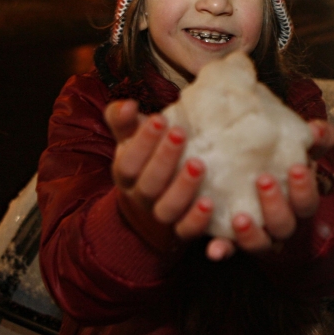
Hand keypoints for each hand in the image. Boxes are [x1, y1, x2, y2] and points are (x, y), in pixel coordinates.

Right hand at [105, 100, 212, 252]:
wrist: (151, 206)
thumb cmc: (147, 158)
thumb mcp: (132, 138)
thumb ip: (124, 120)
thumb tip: (127, 104)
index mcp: (127, 174)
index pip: (128, 161)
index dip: (142, 142)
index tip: (160, 118)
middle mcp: (142, 197)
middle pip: (148, 184)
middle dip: (164, 158)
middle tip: (180, 133)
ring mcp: (162, 216)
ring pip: (167, 209)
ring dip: (183, 188)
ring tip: (198, 164)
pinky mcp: (183, 231)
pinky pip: (187, 231)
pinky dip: (197, 219)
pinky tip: (210, 203)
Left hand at [205, 119, 333, 260]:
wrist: (235, 161)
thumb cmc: (272, 155)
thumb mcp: (293, 143)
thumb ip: (312, 136)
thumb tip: (317, 130)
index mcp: (295, 202)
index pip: (307, 202)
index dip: (304, 189)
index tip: (296, 167)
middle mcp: (276, 223)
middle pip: (284, 226)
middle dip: (276, 206)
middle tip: (263, 180)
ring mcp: (252, 234)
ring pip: (258, 244)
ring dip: (250, 234)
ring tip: (239, 218)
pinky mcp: (225, 238)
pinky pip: (225, 249)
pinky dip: (221, 250)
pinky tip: (213, 250)